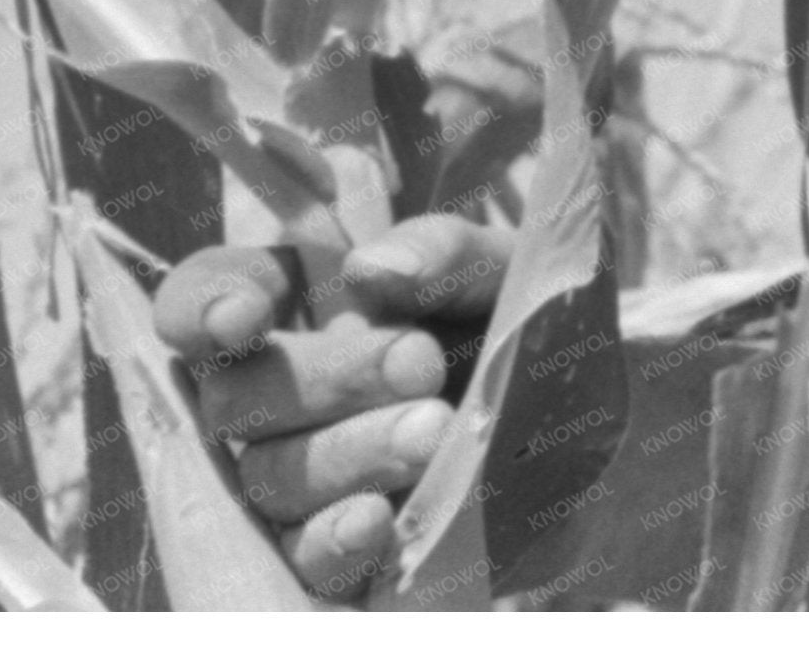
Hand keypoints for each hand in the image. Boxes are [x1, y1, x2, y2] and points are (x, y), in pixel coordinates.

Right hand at [151, 215, 512, 599]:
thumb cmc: (533, 321)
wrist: (602, 417)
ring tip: (432, 430)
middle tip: (420, 360)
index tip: (248, 316)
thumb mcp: (509, 267)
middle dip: (324, 378)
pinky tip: (377, 519)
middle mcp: (289, 389)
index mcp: (307, 302)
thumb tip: (372, 268)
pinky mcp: (341, 545)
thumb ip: (446, 251)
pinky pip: (303, 558)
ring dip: (344, 455)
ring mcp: (307, 474)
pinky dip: (332, 539)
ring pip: (270, 477)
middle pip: (239, 395)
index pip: (211, 291)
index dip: (206, 303)